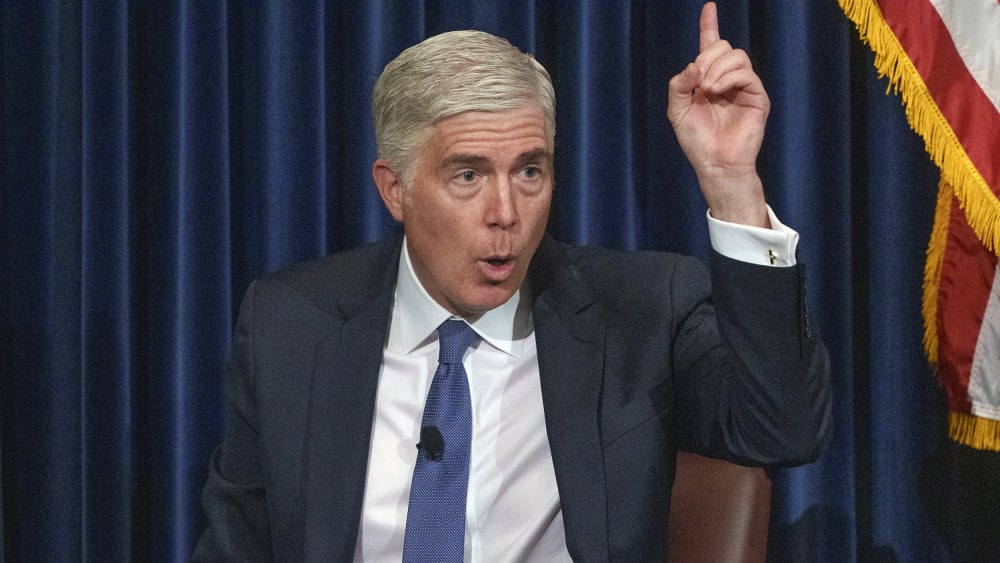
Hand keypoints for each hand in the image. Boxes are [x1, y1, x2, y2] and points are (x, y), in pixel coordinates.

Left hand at [667, 2, 769, 226]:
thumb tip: (695, 64)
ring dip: (716, 68)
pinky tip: (716, 91)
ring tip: (706, 89)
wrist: (714, 162)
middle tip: (698, 82)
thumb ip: (679, 84)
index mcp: (708, 78)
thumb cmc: (696, 140)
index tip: (708, 7)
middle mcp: (728, 79)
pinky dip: (728, 78)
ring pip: (736, 56)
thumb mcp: (677, 109)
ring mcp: (744, 86)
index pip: (710, 45)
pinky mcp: (757, 96)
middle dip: (707, 57)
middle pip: (723, 46)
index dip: (709, 25)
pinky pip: (746, 73)